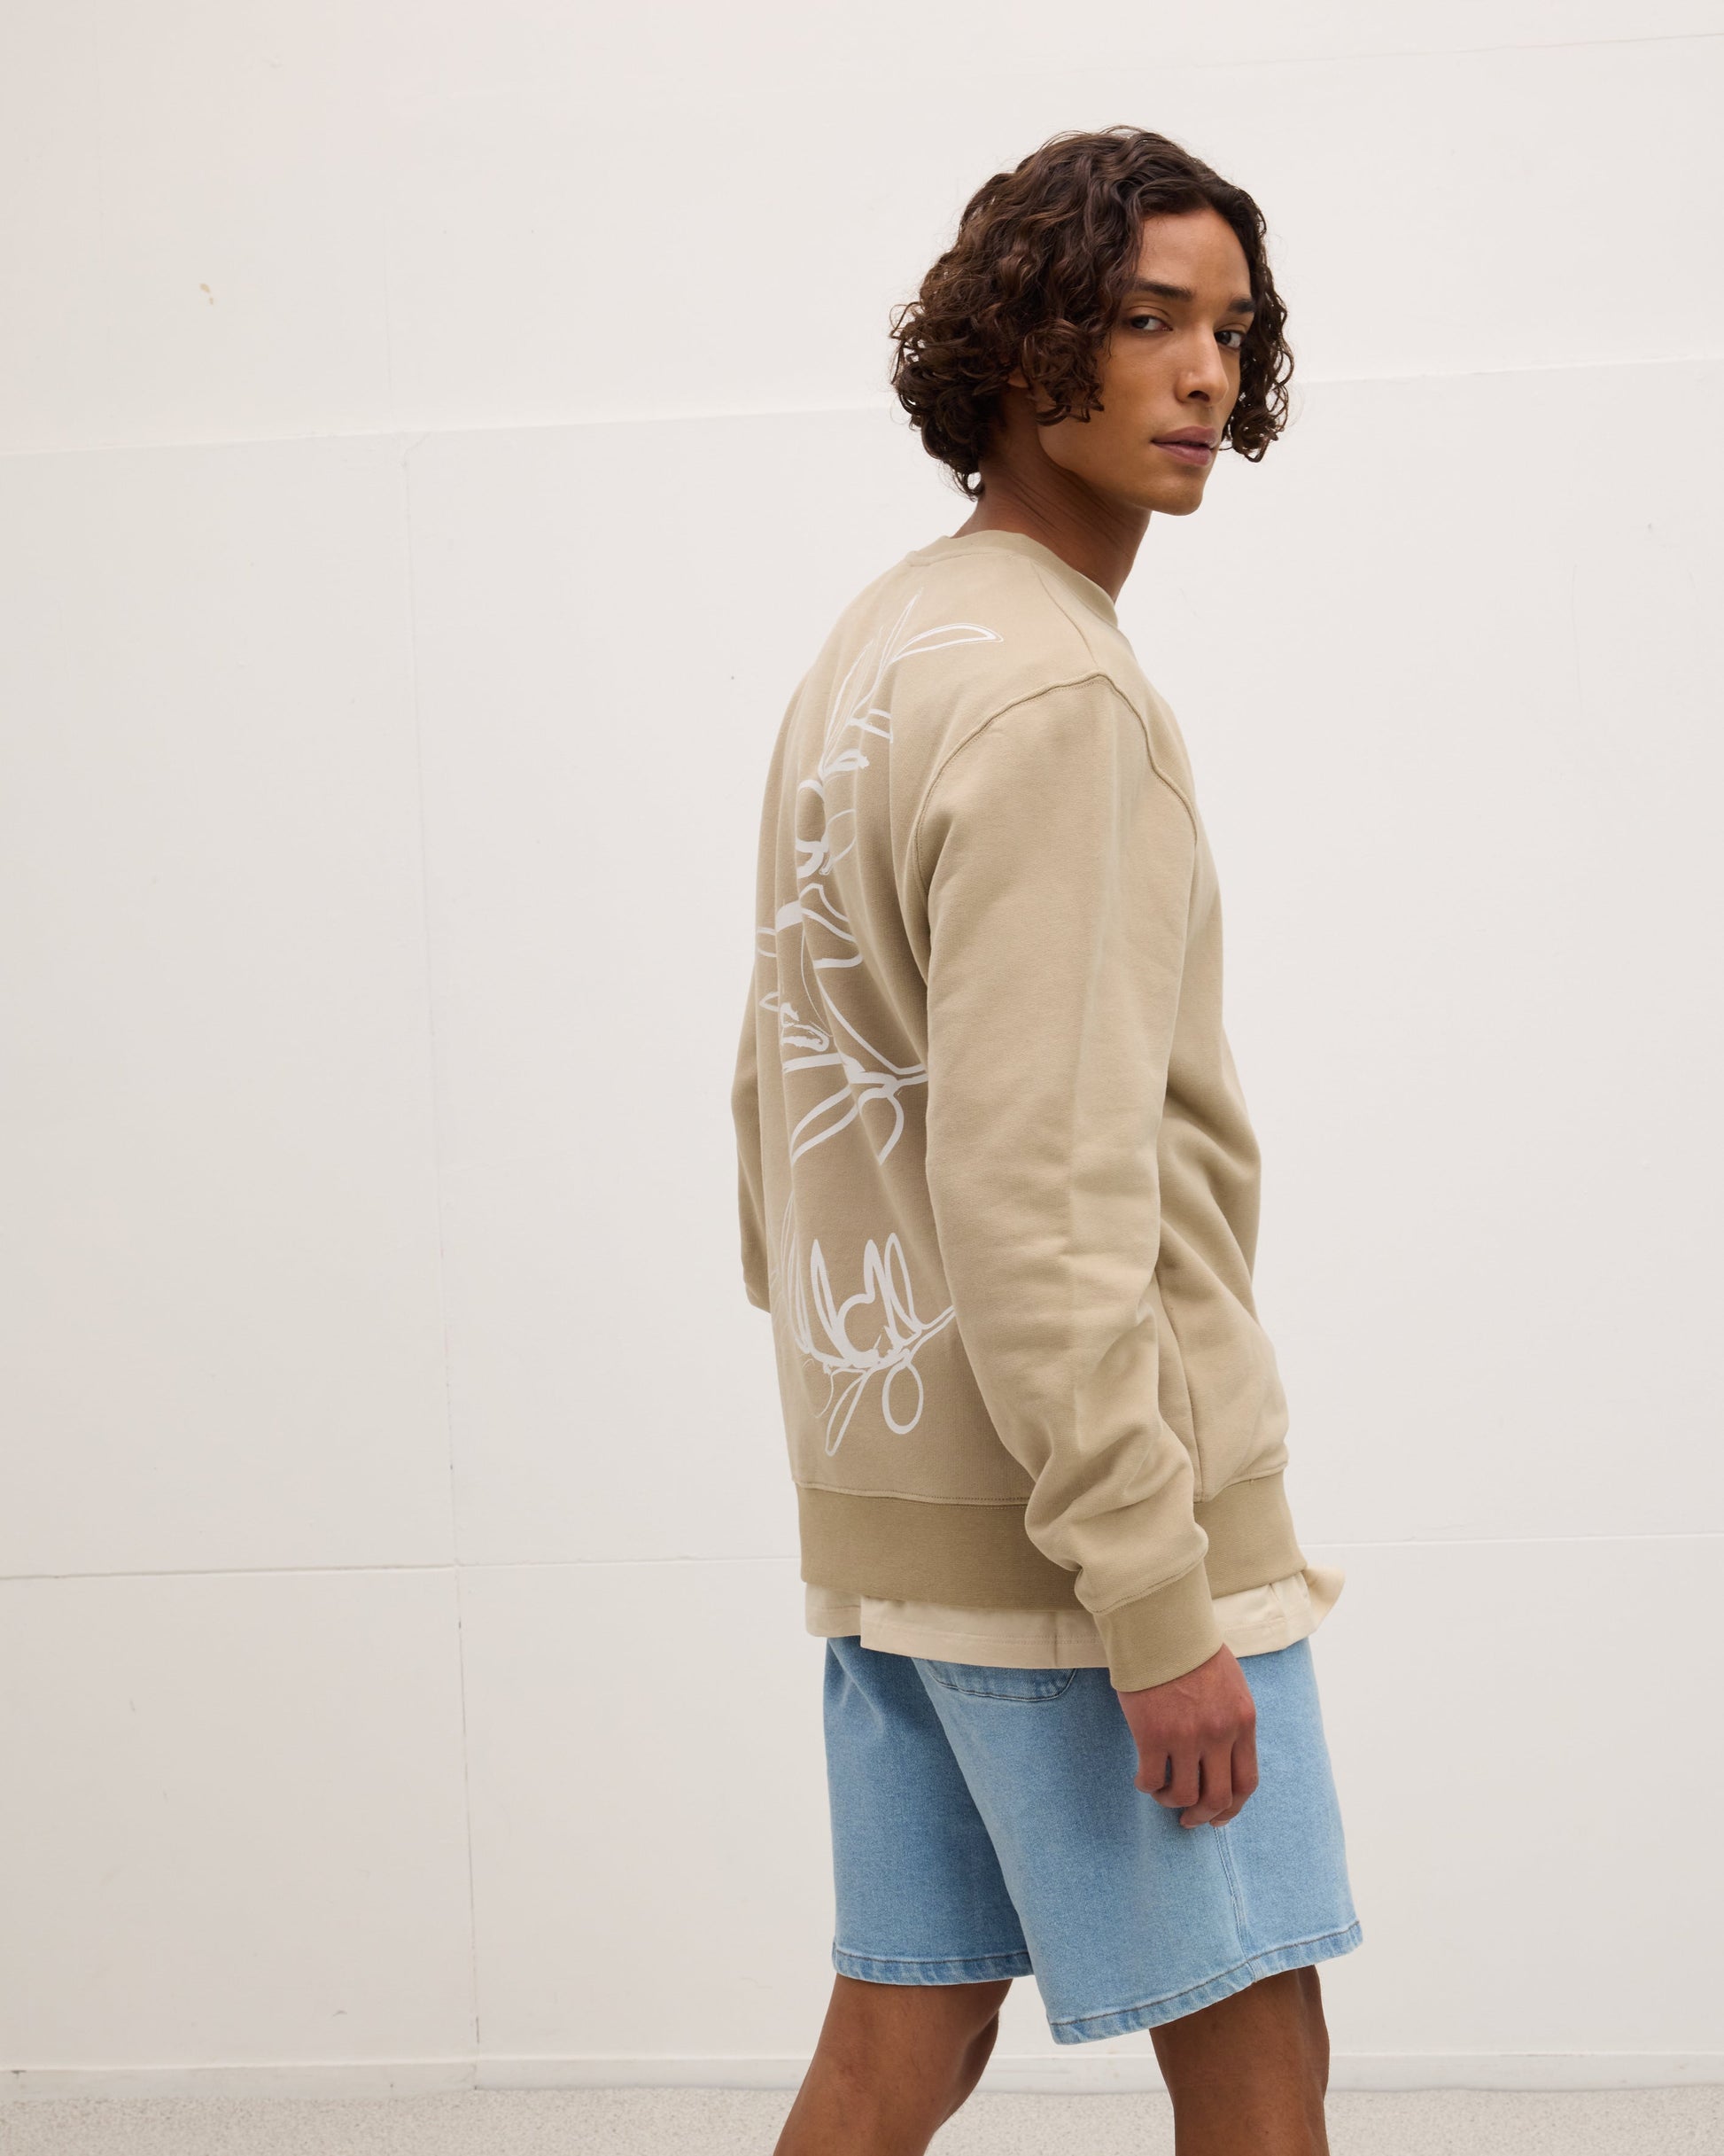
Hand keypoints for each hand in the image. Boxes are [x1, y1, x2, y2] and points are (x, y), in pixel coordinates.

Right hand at [1115, 1644, 1257, 1827]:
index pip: (1246, 1782)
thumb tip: (1223, 1757)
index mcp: (1243, 1722)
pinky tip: (1143, 1777)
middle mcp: (1219, 1734)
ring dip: (1171, 1802)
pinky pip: (1151, 1779)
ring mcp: (1186, 1736)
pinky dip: (1147, 1786)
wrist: (1161, 1626)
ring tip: (1161, 1793)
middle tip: (1188, 1820)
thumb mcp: (1231, 1685)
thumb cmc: (1192, 1650)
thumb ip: (1232, 1721)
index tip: (1218, 1816)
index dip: (1232, 1807)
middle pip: (1219, 1797)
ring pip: (1184, 1795)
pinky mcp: (1153, 1734)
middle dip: (1203, 1816)